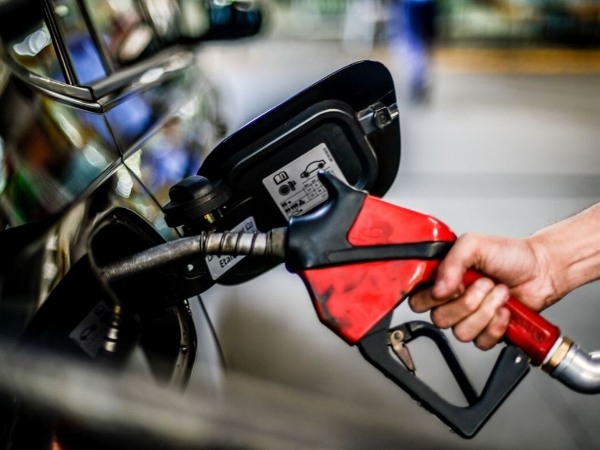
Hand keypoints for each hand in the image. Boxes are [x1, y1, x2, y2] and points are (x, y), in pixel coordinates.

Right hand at [409, 233, 560, 349]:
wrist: (542, 270)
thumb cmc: (510, 254)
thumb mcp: (474, 244)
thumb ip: (451, 261)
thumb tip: (438, 288)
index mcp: (441, 279)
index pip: (417, 299)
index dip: (432, 297)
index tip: (453, 285)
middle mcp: (451, 300)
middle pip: (439, 319)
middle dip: (467, 302)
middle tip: (484, 284)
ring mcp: (468, 317)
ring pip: (460, 332)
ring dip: (485, 312)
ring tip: (499, 294)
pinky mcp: (486, 332)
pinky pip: (481, 342)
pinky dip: (497, 325)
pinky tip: (505, 310)